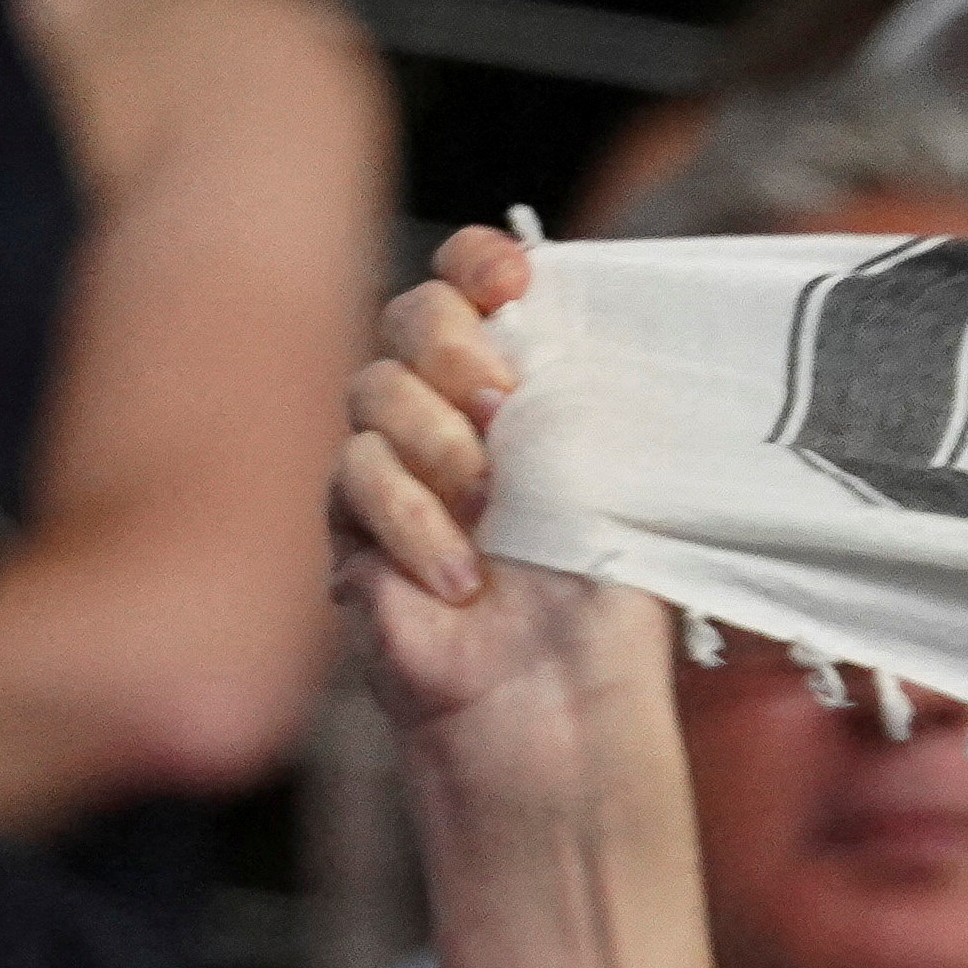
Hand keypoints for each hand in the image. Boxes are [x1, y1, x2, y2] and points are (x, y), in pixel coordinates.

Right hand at [332, 228, 669, 786]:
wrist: (559, 702)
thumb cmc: (601, 599)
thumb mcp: (615, 472)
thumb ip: (582, 387)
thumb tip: (551, 307)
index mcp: (523, 387)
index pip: (475, 284)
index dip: (480, 265)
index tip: (515, 278)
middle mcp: (451, 413)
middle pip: (411, 315)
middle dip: (452, 343)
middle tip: (503, 405)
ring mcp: (395, 465)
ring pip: (373, 390)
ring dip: (437, 443)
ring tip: (491, 508)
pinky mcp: (351, 525)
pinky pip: (354, 474)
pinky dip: (412, 521)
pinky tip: (459, 577)